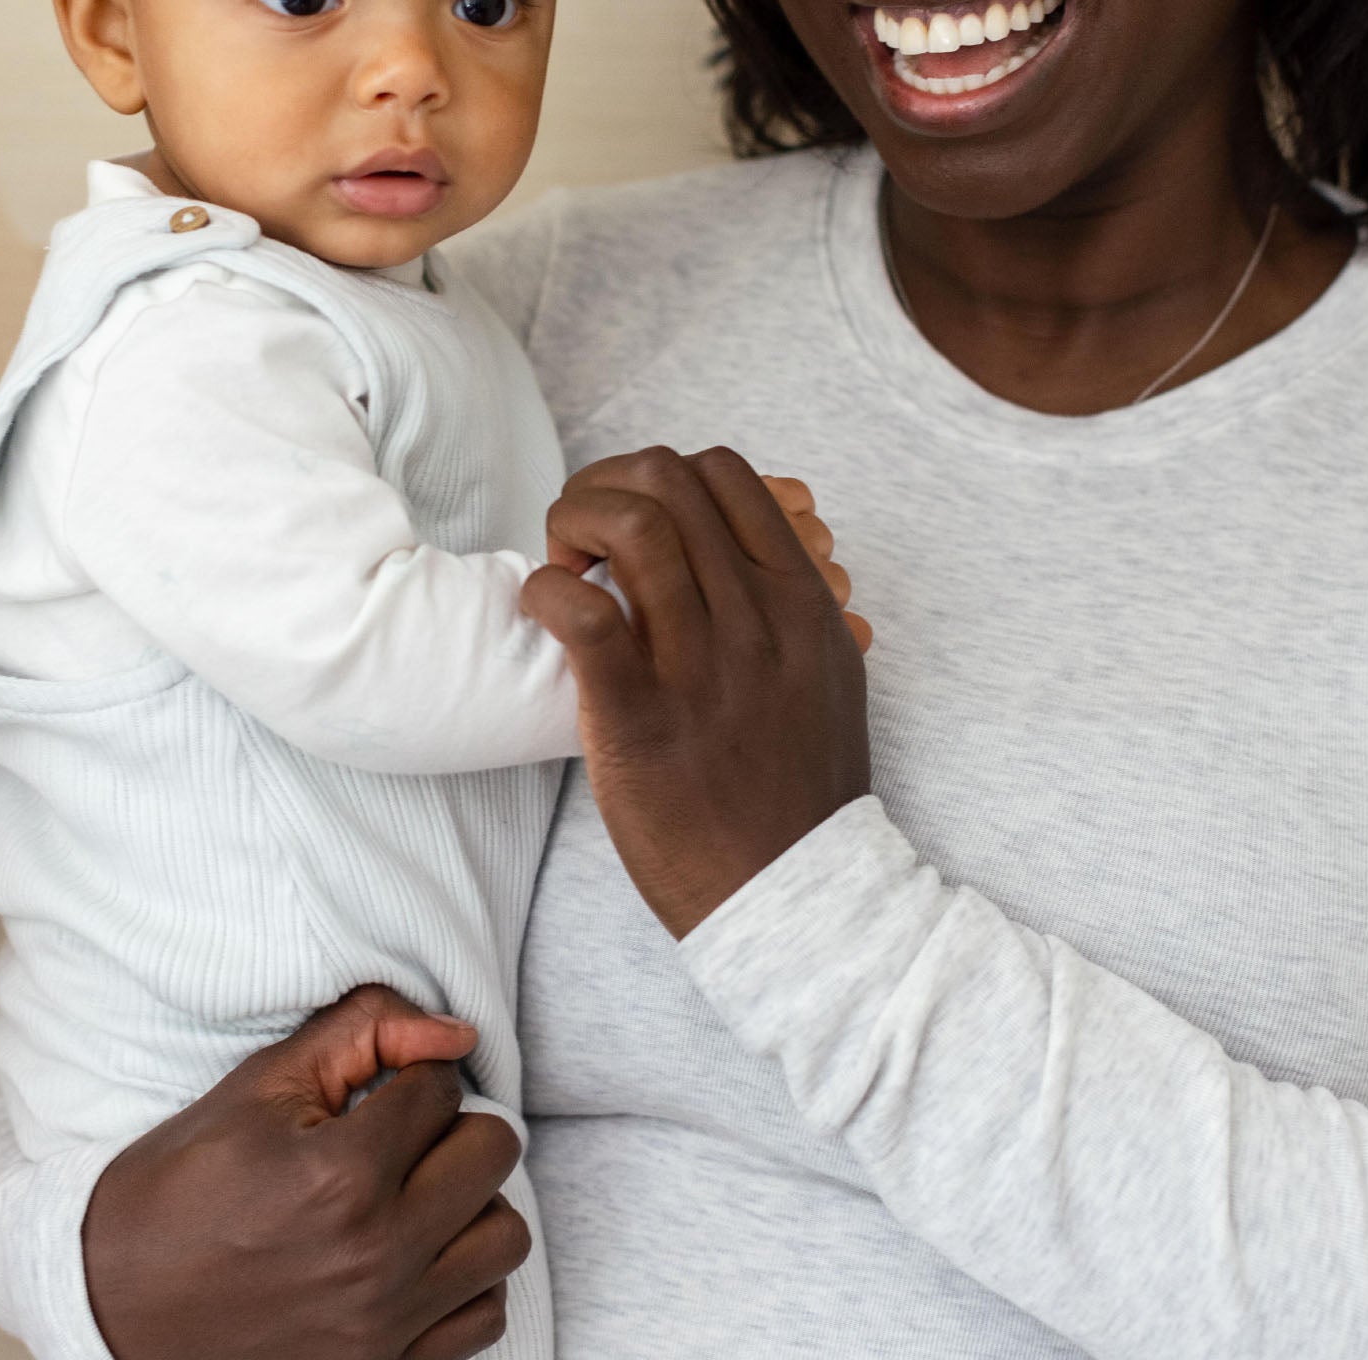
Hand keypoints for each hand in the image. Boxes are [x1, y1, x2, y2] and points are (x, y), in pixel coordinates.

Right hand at [83, 986, 530, 1359]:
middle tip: (404, 1136)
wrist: (113, 1299)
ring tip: (418, 1194)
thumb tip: (455, 1032)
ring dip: (471, 1203)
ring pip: (504, 1236)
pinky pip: (483, 1316)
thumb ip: (365, 1030)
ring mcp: (384, 1325)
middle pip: (492, 1152)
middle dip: (454, 1127)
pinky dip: (465, 1279)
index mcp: (341, 1176)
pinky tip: (418, 1255)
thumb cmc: (186, 1181)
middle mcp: (376, 1256)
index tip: (376, 1094)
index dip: (411, 1076)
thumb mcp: (261, 1083)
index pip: (443, 1087)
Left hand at [523, 447, 871, 939]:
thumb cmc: (799, 788)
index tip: (631, 522)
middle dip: (603, 487)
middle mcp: (754, 618)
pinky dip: (546, 591)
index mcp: (797, 599)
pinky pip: (585, 613)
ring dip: (575, 522)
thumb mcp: (826, 673)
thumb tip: (767, 550)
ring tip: (561, 565)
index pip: (723, 473)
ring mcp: (699, 666)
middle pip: (668, 480)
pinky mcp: (639, 718)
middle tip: (579, 539)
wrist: (794, 893)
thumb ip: (793, 603)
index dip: (658, 475)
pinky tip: (541, 608)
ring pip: (634, 526)